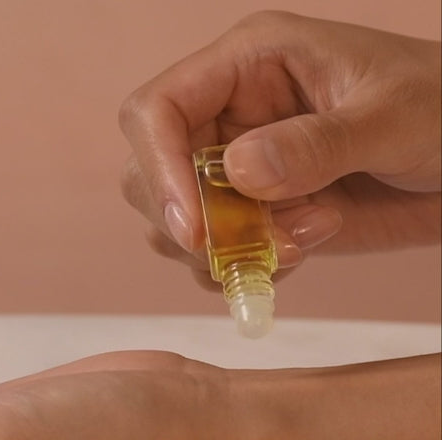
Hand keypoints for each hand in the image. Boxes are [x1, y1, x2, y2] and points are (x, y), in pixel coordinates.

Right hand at [119, 12, 440, 287]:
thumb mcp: (392, 116)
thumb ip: (317, 143)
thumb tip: (238, 171)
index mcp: (249, 65)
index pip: (157, 112)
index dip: (159, 170)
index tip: (194, 230)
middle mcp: (230, 117)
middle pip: (149, 176)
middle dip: (196, 224)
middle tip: (265, 243)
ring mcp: (240, 172)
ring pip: (179, 225)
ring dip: (228, 251)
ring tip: (305, 239)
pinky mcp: (257, 217)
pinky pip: (217, 255)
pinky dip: (245, 270)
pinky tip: (301, 255)